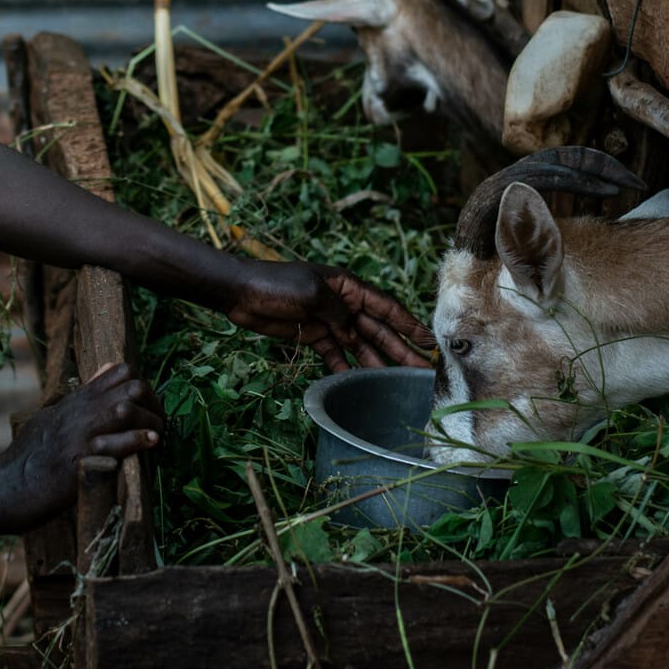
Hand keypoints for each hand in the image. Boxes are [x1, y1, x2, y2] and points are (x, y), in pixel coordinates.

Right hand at [0, 363, 162, 530]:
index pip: (120, 372)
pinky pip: (113, 444)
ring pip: (126, 409)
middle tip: (158, 424)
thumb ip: (80, 397)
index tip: (149, 407)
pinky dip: (137, 441)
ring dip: (150, 421)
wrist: (2, 488)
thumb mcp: (52, 417)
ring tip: (158, 436)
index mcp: (75, 401)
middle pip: (131, 387)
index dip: (143, 385)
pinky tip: (150, 444)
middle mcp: (79, 413)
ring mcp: (78, 435)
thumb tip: (104, 372)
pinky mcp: (78, 462)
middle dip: (154, 403)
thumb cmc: (28, 457)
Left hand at [220, 261, 435, 372]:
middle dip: (399, 349)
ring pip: (359, 345)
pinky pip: (335, 355)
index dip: (409, 324)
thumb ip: (338, 313)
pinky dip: (346, 368)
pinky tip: (359, 383)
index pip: (385, 307)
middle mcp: (343, 304)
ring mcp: (328, 321)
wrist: (239, 293)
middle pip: (377, 329)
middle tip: (420, 371)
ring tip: (396, 383)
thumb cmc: (276, 285)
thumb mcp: (312, 293)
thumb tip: (356, 333)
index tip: (429, 341)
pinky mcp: (312, 336)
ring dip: (377, 363)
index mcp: (348, 287)